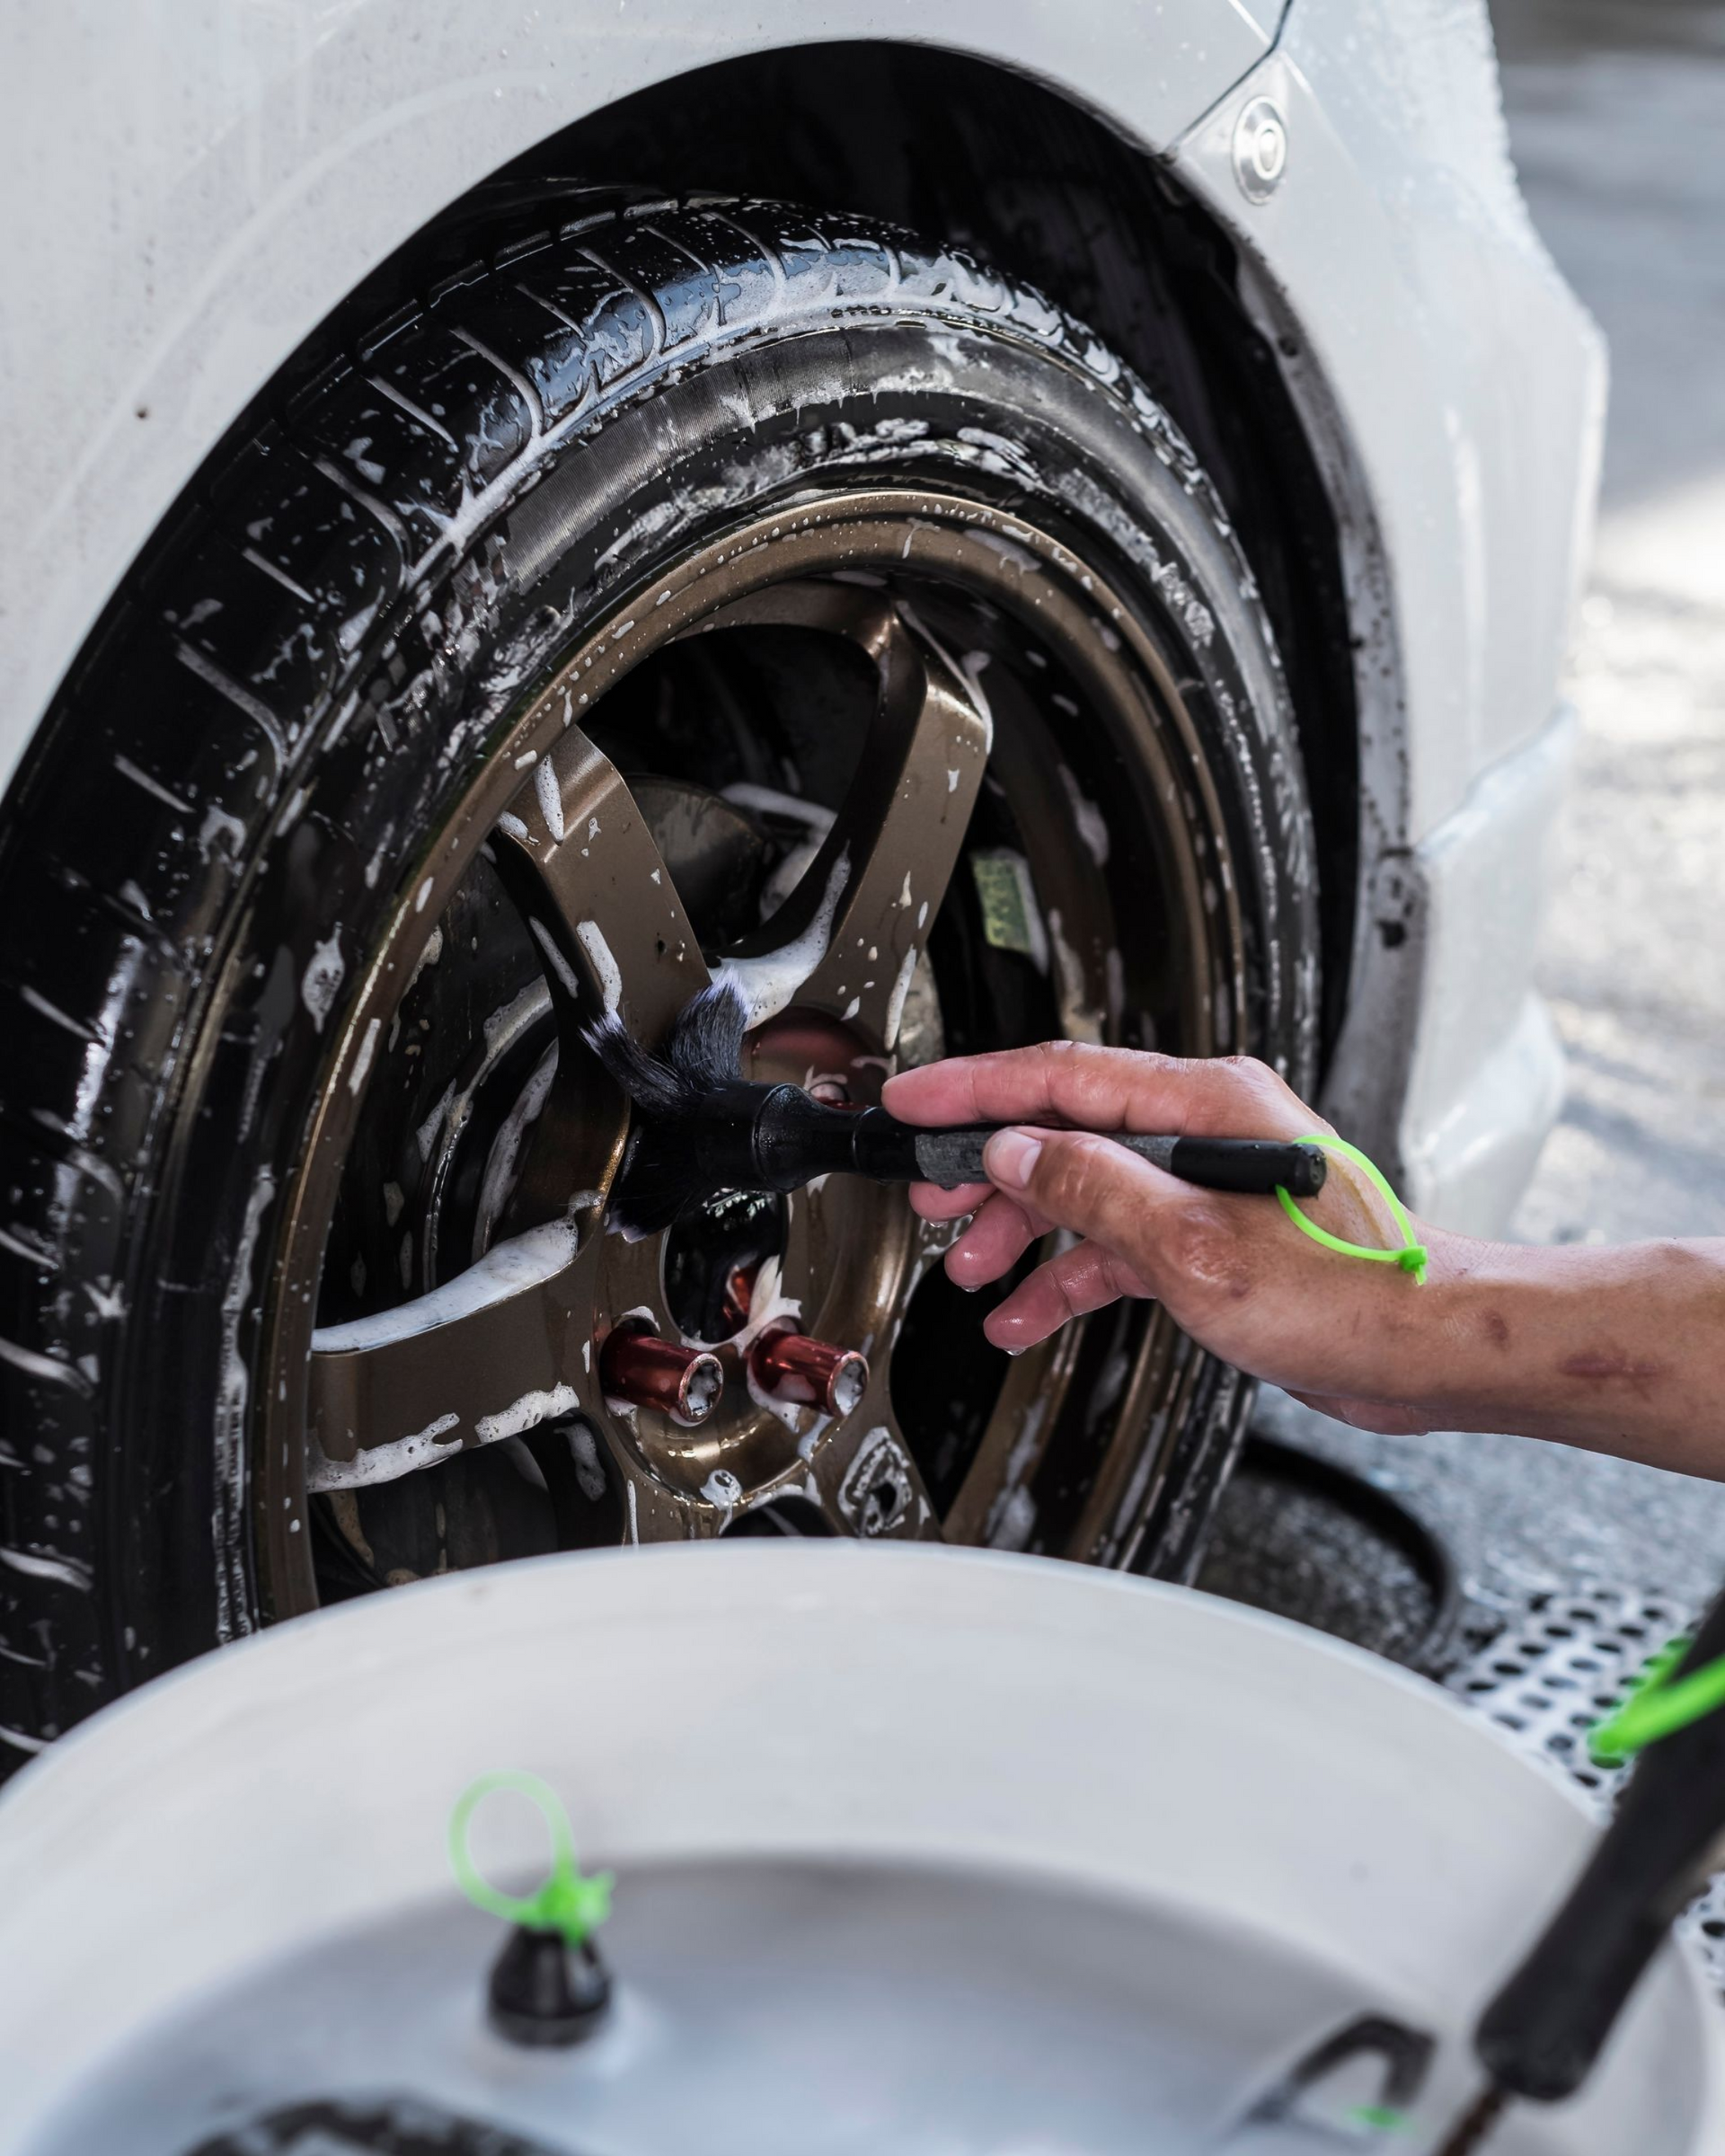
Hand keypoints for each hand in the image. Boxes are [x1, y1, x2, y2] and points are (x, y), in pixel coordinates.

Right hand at [881, 1041, 1445, 1434]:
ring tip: (972, 1268)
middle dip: (988, 1168)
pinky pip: (1117, 1240)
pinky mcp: (1214, 1234)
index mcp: (1205, 1103)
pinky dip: (1070, 1274)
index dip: (973, 1089)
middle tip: (930, 1199)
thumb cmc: (1351, 1293)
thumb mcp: (1194, 1244)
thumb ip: (1095, 1188)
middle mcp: (1205, 1129)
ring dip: (1023, 1231)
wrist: (1429, 1349)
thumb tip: (1019, 1152)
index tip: (914, 1102)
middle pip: (1064, 1129)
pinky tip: (1030, 1311)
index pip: (1060, 1076)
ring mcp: (1208, 1182)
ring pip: (1085, 1189)